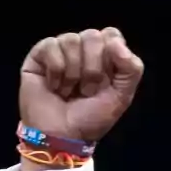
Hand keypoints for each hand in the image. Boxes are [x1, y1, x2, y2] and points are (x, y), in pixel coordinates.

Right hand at [19, 27, 143, 143]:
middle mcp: (82, 50)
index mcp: (105, 57)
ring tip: (70, 92)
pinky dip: (56, 71)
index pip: (111, 34)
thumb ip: (131, 69)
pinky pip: (50, 45)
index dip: (111, 55)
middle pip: (92, 36)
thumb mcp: (122, 97)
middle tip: (87, 91)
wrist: (63, 136)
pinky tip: (54, 87)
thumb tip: (116, 42)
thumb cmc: (91, 118)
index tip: (107, 80)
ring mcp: (60, 51)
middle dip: (93, 69)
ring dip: (73, 73)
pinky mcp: (38, 55)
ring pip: (71, 39)